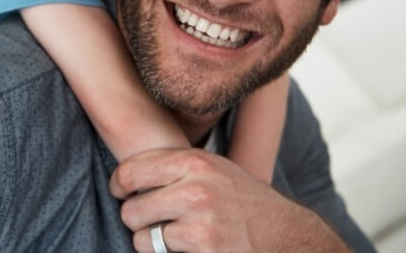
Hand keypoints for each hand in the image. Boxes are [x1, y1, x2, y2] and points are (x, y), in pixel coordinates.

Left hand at [110, 148, 348, 251]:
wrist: (286, 235)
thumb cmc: (242, 200)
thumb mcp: (213, 168)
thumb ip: (175, 166)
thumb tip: (126, 174)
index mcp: (193, 161)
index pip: (131, 171)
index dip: (118, 185)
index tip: (120, 192)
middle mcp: (195, 187)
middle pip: (131, 207)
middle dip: (136, 218)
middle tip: (148, 220)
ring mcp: (201, 220)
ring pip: (142, 236)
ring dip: (148, 241)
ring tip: (167, 236)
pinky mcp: (205, 247)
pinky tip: (186, 248)